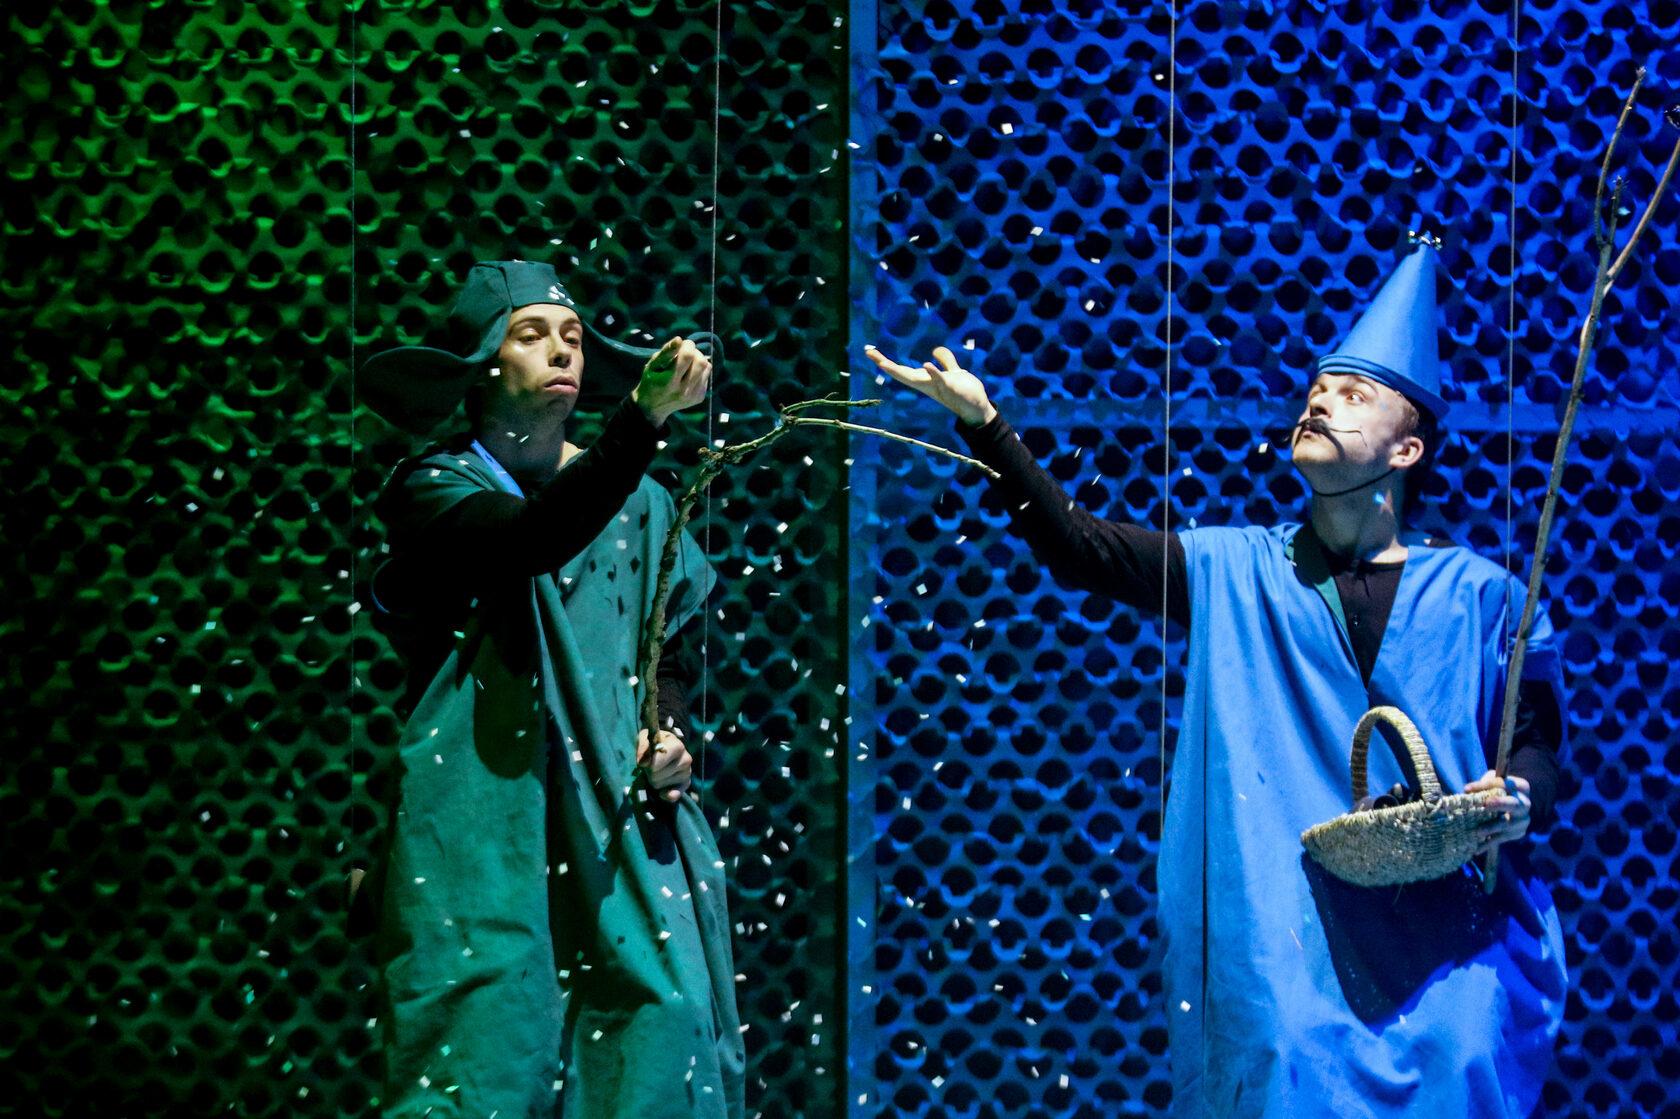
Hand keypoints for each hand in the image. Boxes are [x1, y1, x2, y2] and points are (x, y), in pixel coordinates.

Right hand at [633, 336, 710, 425]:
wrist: (653, 407)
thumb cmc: (651, 381)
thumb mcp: (652, 365)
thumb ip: (666, 351)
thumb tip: (679, 339)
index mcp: (669, 381)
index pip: (688, 356)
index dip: (687, 345)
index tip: (682, 344)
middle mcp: (683, 390)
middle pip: (701, 361)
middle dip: (694, 351)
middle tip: (685, 353)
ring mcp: (693, 395)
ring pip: (707, 367)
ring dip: (698, 360)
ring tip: (687, 363)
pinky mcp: (700, 397)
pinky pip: (707, 375)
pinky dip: (699, 370)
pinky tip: (688, 374)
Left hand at [636, 728, 692, 802]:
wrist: (665, 745)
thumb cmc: (653, 742)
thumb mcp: (645, 738)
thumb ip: (643, 747)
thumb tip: (643, 762)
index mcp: (677, 746)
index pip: (657, 762)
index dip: (647, 763)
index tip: (643, 760)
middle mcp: (686, 759)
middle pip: (656, 775)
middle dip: (649, 771)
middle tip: (650, 764)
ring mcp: (687, 773)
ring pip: (659, 785)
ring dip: (654, 779)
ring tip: (657, 769)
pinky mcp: (686, 783)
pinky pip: (673, 796)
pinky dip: (665, 794)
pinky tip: (662, 791)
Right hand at [863, 343, 996, 425]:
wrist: (978, 408)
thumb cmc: (965, 391)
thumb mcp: (954, 372)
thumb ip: (945, 361)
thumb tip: (935, 350)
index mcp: (926, 380)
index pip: (903, 369)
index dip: (886, 361)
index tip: (870, 352)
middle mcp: (927, 384)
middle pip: (902, 373)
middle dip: (885, 364)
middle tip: (869, 353)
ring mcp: (937, 387)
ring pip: (916, 379)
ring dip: (900, 371)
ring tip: (883, 363)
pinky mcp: (951, 388)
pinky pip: (940, 380)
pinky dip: (933, 373)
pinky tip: (926, 364)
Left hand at [1463, 769, 1530, 855]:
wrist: (1514, 808)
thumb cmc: (1500, 792)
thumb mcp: (1493, 783)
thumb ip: (1483, 784)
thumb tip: (1468, 791)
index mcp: (1521, 787)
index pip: (1503, 784)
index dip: (1485, 785)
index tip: (1466, 789)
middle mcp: (1525, 804)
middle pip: (1513, 804)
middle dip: (1500, 803)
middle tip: (1486, 804)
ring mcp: (1523, 820)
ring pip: (1508, 824)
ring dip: (1492, 828)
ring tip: (1478, 831)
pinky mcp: (1518, 833)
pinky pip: (1502, 838)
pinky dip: (1489, 844)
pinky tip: (1477, 849)